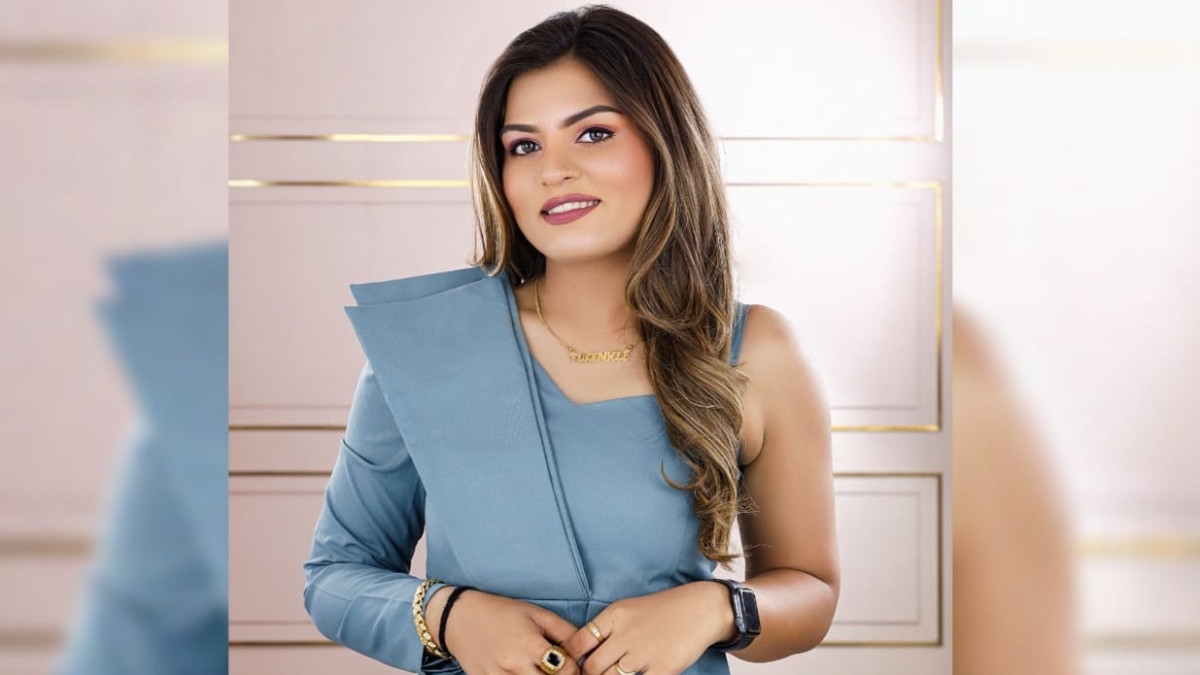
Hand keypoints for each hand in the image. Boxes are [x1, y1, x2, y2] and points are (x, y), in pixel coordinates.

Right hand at [429, 587, 584, 674]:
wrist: (459, 618)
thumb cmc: (501, 612)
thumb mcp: (536, 614)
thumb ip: (564, 631)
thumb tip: (585, 648)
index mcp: (529, 645)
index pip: (565, 669)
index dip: (574, 670)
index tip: (573, 667)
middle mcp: (513, 665)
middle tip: (559, 671)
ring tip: (540, 671)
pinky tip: (524, 674)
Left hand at [559, 582, 734, 674]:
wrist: (701, 609)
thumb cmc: (662, 610)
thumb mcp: (628, 610)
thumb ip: (606, 629)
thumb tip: (581, 653)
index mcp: (615, 616)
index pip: (578, 643)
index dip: (571, 659)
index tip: (572, 666)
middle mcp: (626, 634)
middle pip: (591, 668)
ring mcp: (644, 653)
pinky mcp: (663, 669)